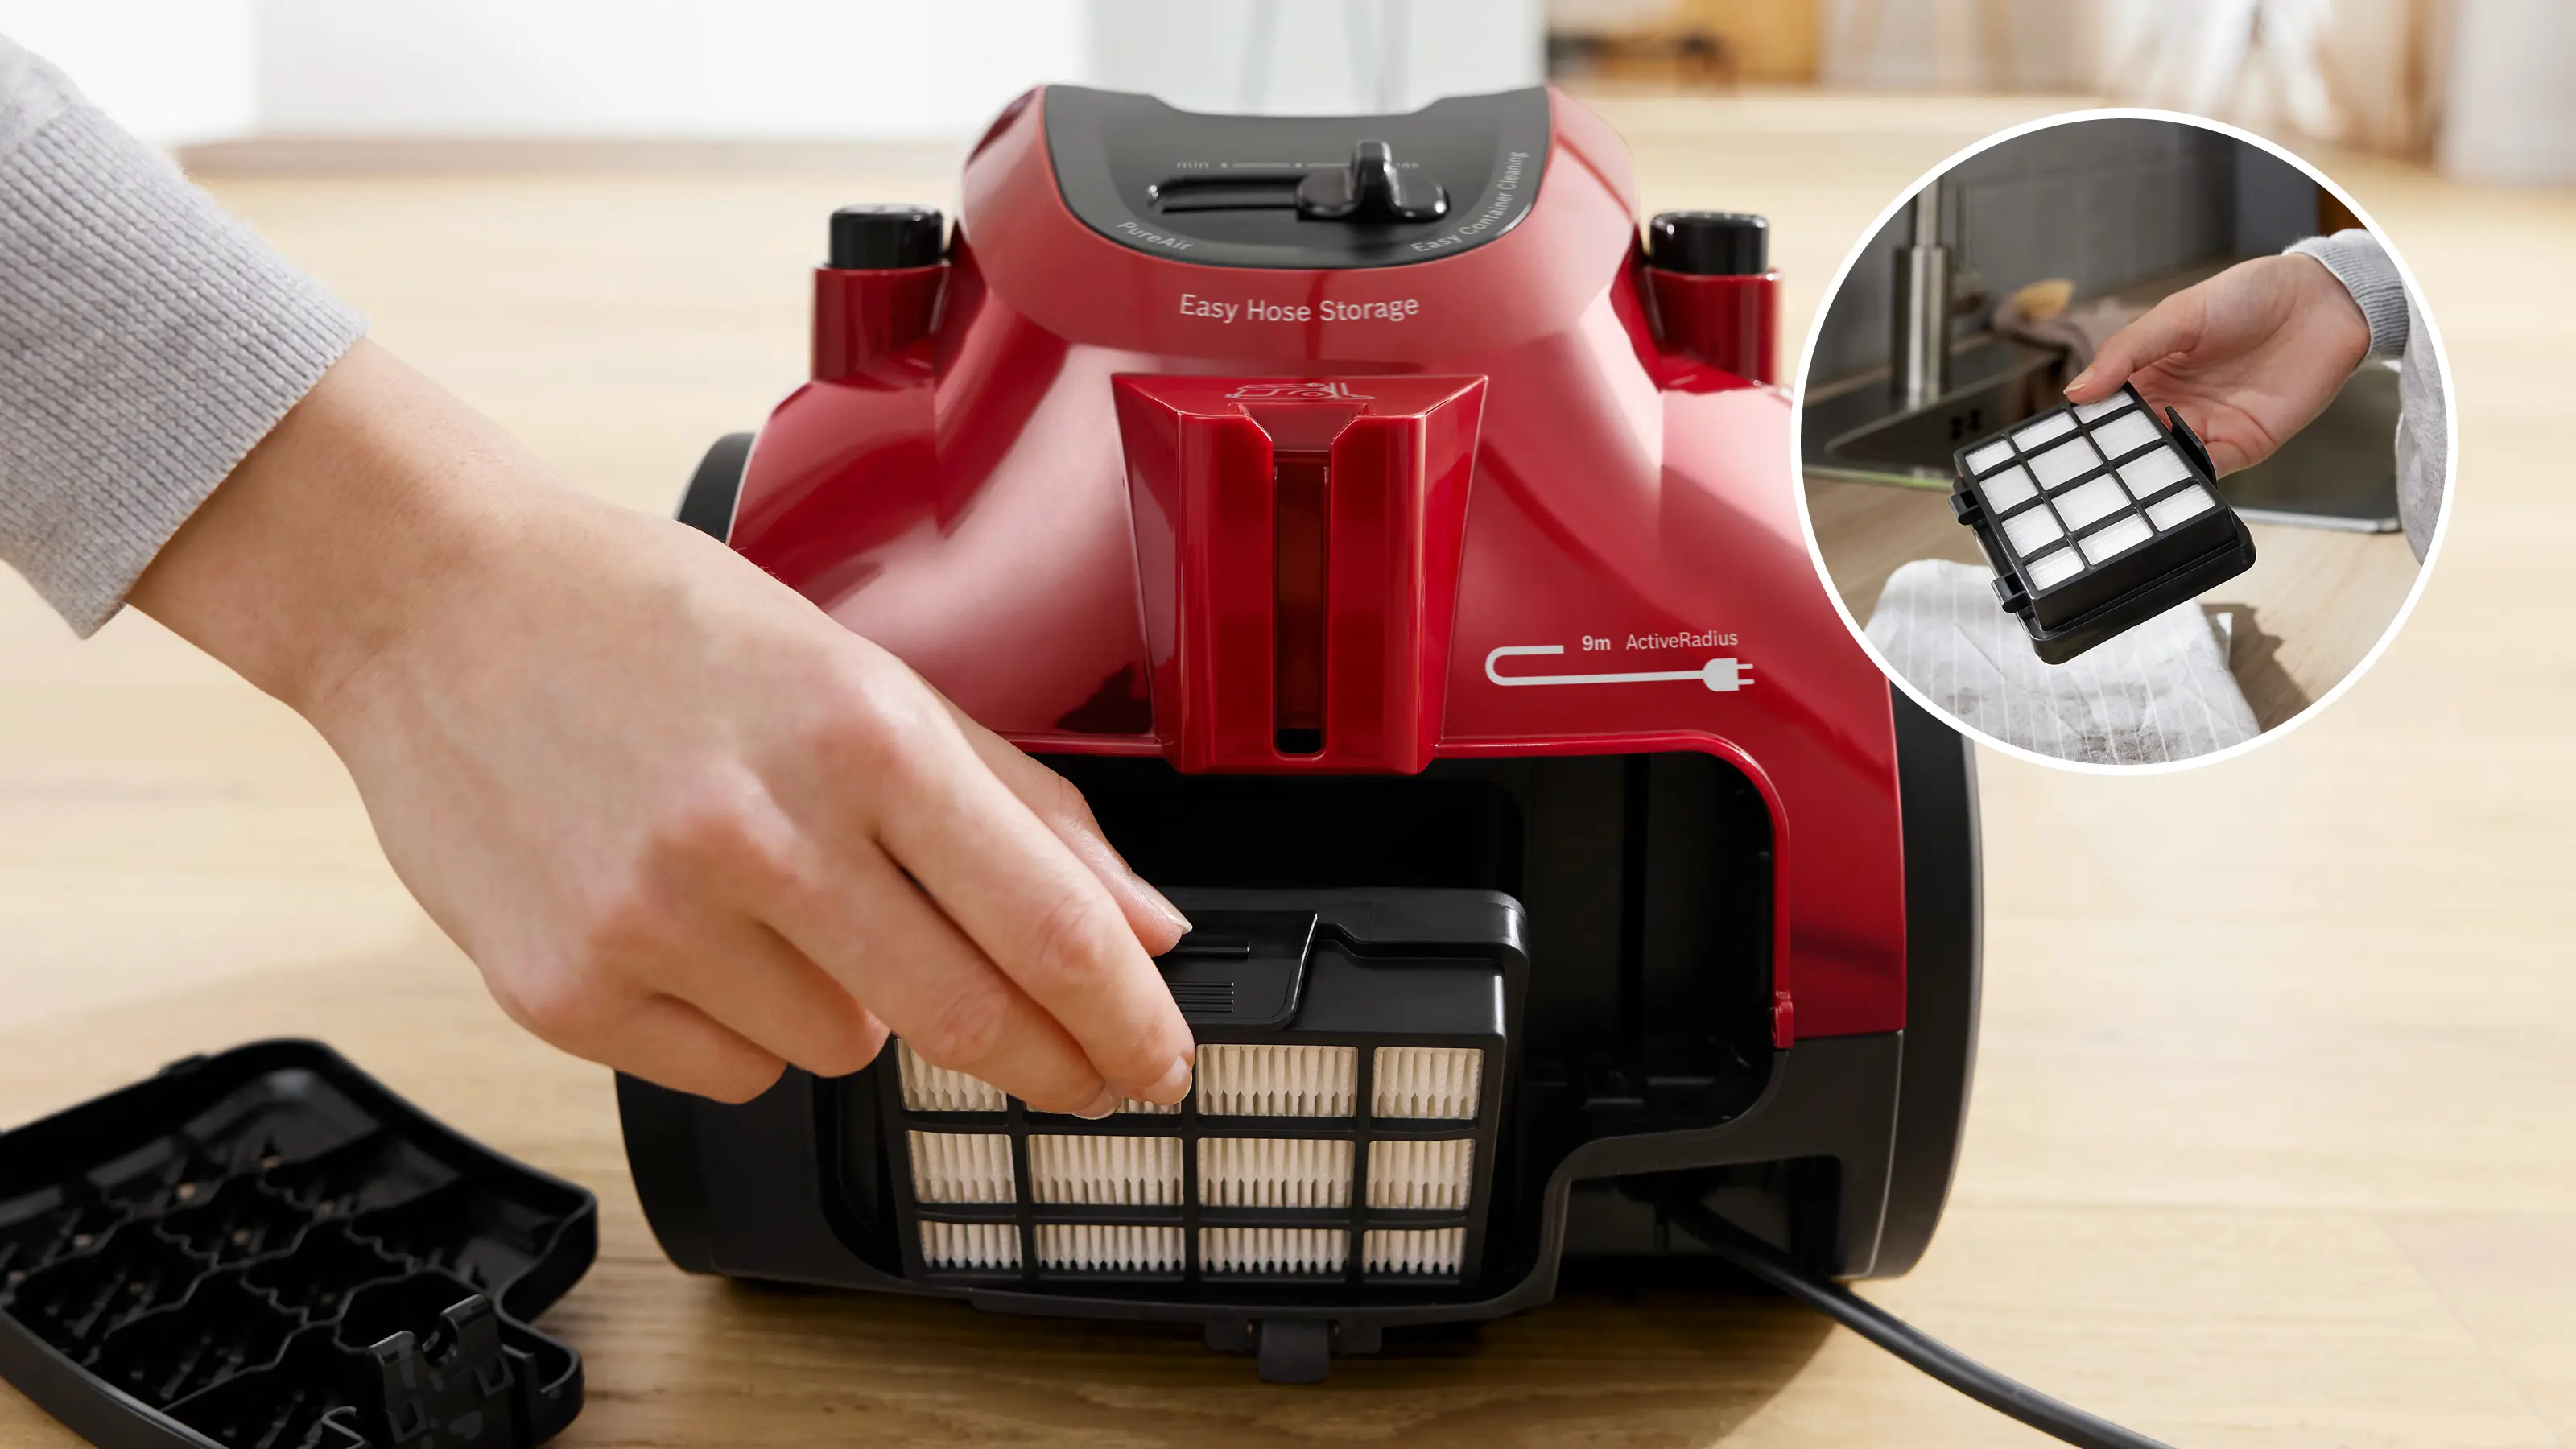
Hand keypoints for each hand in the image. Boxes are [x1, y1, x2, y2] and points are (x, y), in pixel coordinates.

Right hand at [129, 341, 1194, 1110]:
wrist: (434, 605)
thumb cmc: (656, 623)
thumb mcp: (859, 670)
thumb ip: (1017, 805)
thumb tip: (1140, 927)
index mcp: (860, 732)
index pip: (1046, 924)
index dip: (1127, 1018)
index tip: (1160, 1062)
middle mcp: (763, 834)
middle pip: (966, 1019)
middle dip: (1048, 1064)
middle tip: (1079, 1076)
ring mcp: (656, 922)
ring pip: (847, 1049)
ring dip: (855, 1002)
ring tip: (774, 891)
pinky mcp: (567, 993)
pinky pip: (734, 1072)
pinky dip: (745, 1023)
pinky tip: (691, 926)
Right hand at [2064, 253, 2370, 474]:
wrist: (2324, 300)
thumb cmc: (2252, 295)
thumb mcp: (2177, 315)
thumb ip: (2126, 352)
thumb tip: (2076, 391)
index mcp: (2149, 374)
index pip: (2106, 410)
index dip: (2084, 427)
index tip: (2059, 444)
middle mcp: (2174, 406)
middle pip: (2131, 443)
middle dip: (2110, 460)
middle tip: (2083, 474)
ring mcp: (2208, 428)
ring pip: (2165, 463)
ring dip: (2146, 473)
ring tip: (2122, 481)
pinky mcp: (2244, 445)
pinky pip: (2209, 471)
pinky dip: (2190, 478)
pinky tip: (2171, 475)